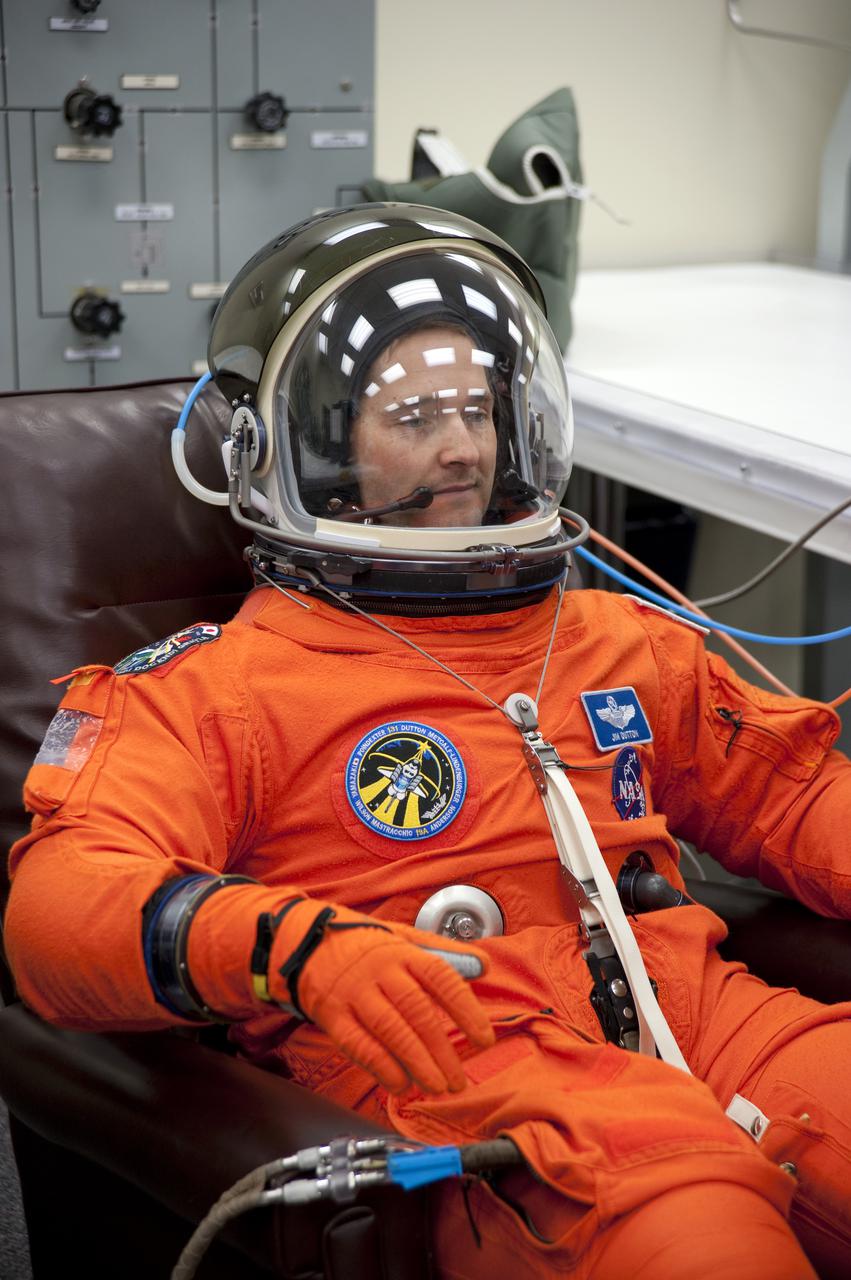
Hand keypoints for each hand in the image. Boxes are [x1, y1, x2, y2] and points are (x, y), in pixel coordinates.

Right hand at [269, 902, 493, 1093]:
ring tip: (437, 1086)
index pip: (441, 978)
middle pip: (417, 1011)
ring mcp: (355, 993)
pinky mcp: (333, 1014)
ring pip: (390, 1030)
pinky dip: (381, 1068)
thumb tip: (485, 965)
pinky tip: (400, 1084)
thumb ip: (446, 953)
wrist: (306, 942)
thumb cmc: (366, 945)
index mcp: (404, 951)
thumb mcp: (405, 937)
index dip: (466, 1010)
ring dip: (417, 1063)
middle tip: (459, 1079)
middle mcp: (380, 971)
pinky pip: (359, 1045)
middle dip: (441, 1050)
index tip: (485, 1039)